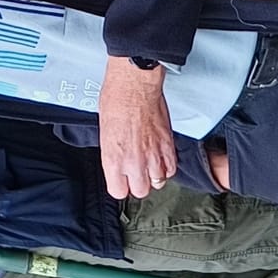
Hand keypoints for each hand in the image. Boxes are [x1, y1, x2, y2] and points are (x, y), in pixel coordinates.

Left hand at [98, 56, 177, 200]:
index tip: (122, 180)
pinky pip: (171, 169)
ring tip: (149, 164)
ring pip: (158, 182)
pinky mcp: (168, 147)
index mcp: (114, 161)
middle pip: (140, 191)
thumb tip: (119, 166)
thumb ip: (114, 156)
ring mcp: (153, 156)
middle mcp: (134, 163)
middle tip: (136, 172)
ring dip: (154, 175)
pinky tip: (160, 159)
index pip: (118, 192)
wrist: (135, 85)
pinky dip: (167, 167)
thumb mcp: (105, 134)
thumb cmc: (116, 101)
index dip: (121, 186)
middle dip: (138, 183)